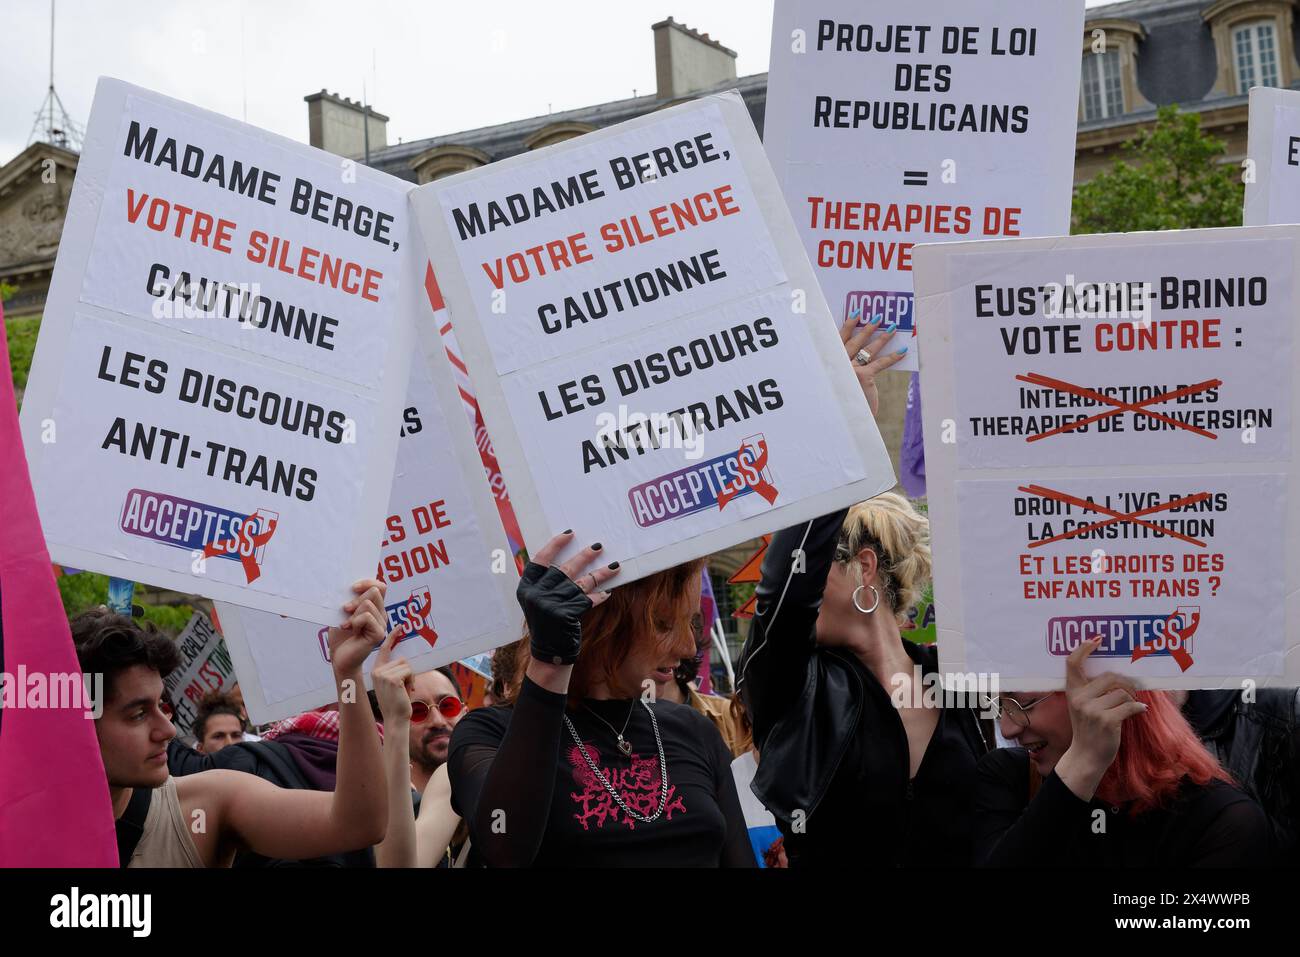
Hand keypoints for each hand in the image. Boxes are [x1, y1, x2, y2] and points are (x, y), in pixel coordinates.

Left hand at [328, 578, 388, 676]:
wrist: (339, 658)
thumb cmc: (341, 636)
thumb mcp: (343, 613)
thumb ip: (351, 600)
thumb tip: (350, 585)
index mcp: (375, 607)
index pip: (381, 586)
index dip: (368, 582)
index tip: (352, 588)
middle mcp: (381, 614)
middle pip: (375, 591)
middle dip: (356, 598)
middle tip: (345, 610)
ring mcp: (382, 624)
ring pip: (368, 604)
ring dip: (352, 613)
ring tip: (346, 624)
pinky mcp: (379, 634)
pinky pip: (367, 617)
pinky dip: (355, 622)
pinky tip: (350, 630)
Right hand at [371, 629, 412, 722]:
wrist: (396, 719)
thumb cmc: (397, 702)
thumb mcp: (393, 684)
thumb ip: (395, 672)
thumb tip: (404, 661)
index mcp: (376, 671)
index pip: (383, 650)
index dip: (391, 637)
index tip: (399, 627)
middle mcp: (377, 671)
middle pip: (401, 660)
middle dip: (408, 673)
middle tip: (405, 688)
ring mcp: (383, 674)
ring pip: (406, 665)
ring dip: (410, 678)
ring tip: (405, 690)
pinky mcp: (392, 678)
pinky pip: (409, 671)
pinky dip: (412, 681)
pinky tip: (406, 691)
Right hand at [518, 530, 620, 664]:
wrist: (549, 655)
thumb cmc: (548, 626)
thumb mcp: (539, 603)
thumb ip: (547, 584)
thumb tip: (570, 561)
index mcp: (526, 589)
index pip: (540, 560)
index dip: (554, 545)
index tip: (569, 534)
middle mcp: (536, 595)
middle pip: (564, 569)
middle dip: (584, 556)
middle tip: (598, 546)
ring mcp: (550, 604)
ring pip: (581, 583)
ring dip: (600, 574)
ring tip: (615, 567)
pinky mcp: (564, 615)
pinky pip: (587, 600)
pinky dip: (599, 596)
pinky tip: (608, 592)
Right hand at [840, 311, 907, 416]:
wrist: (843, 415)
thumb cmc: (842, 397)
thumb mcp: (840, 380)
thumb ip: (845, 367)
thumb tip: (861, 351)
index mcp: (832, 361)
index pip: (839, 339)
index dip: (847, 325)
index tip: (856, 313)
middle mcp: (839, 363)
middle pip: (854, 341)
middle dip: (867, 328)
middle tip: (878, 317)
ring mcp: (850, 369)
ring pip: (868, 349)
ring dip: (881, 338)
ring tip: (892, 328)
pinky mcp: (863, 377)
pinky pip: (880, 363)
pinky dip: (893, 357)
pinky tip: (902, 351)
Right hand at [1055, 639, 1146, 797]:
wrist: (1086, 757)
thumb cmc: (1088, 729)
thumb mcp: (1081, 707)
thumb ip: (1090, 690)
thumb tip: (1116, 675)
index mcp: (1072, 692)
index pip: (1073, 663)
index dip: (1084, 648)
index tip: (1097, 639)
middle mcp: (1079, 698)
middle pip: (1110, 677)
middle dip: (1125, 683)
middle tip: (1132, 690)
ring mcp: (1092, 710)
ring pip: (1122, 692)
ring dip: (1132, 699)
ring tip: (1132, 706)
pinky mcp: (1106, 720)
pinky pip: (1130, 706)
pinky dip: (1138, 708)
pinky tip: (1140, 711)